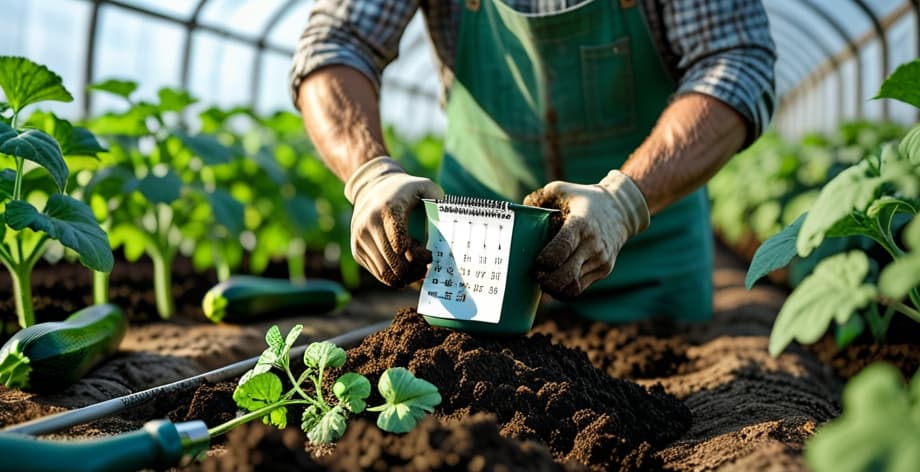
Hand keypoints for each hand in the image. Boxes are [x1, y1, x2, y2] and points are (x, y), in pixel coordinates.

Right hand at [345, 156, 443, 286]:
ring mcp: (360, 238)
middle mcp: (369, 224)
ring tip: (415, 266)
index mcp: (388, 210)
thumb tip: (447, 222)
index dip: (419, 256)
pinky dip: (393, 275)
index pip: (401, 245)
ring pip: (385, 273)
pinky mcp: (356, 249)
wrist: (371, 187)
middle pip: (394, 263)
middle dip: (413, 270)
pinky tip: (402, 263)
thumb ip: (439, 201)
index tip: (430, 255)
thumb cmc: (405, 191)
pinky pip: (378, 273)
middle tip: (425, 267)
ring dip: (404, 276)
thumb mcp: (424, 187)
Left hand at [523, 170, 648, 298]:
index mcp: (581, 224)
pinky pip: (580, 288)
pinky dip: (564, 291)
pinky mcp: (604, 270)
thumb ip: (539, 199)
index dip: (545, 261)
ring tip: (542, 281)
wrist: (621, 210)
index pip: (562, 248)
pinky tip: (554, 285)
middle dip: (546, 280)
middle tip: (534, 275)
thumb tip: (519, 213)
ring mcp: (600, 260)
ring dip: (554, 288)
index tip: (536, 262)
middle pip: (566, 274)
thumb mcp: (561, 189)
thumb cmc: (584, 199)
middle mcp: (593, 244)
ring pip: (573, 286)